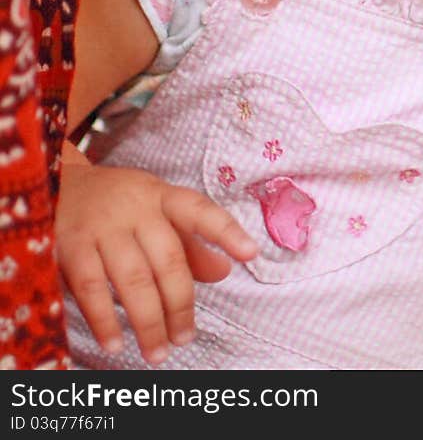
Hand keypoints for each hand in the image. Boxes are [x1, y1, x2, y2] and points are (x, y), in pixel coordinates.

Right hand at [57, 144, 258, 364]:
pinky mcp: (70, 246)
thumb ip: (190, 242)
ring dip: (149, 321)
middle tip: (185, 338)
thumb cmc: (117, 205)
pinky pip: (91, 289)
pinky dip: (104, 320)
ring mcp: (102, 226)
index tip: (250, 254)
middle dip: (180, 304)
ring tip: (159, 351)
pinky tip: (116, 343)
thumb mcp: (155, 212)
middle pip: (167, 259)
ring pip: (133, 279)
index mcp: (160, 196)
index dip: (225, 231)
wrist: (56, 185)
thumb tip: (224, 271)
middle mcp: (135, 208)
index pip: (198, 211)